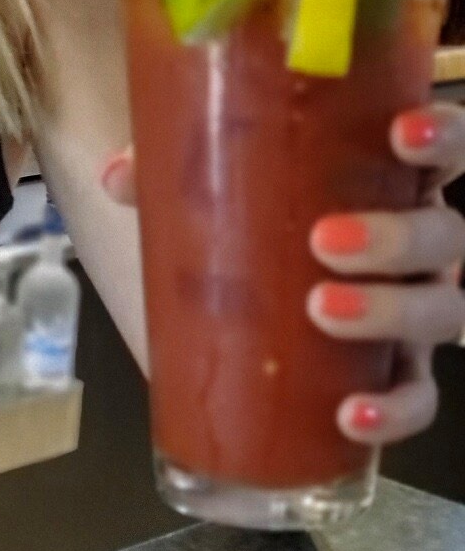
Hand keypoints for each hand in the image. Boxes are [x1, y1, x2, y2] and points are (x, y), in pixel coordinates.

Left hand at [99, 103, 464, 446]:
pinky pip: (418, 396)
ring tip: (322, 309)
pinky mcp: (399, 372)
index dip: (441, 135)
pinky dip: (395, 410)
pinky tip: (349, 415)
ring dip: (390, 310)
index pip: (442, 147)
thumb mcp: (216, 191)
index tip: (402, 134)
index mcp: (384, 183)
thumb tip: (117, 175)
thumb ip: (171, 172)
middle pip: (443, 236)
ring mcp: (416, 306)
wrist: (254, 300)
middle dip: (395, 237)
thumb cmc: (252, 225)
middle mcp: (417, 242)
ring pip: (441, 310)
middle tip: (326, 241)